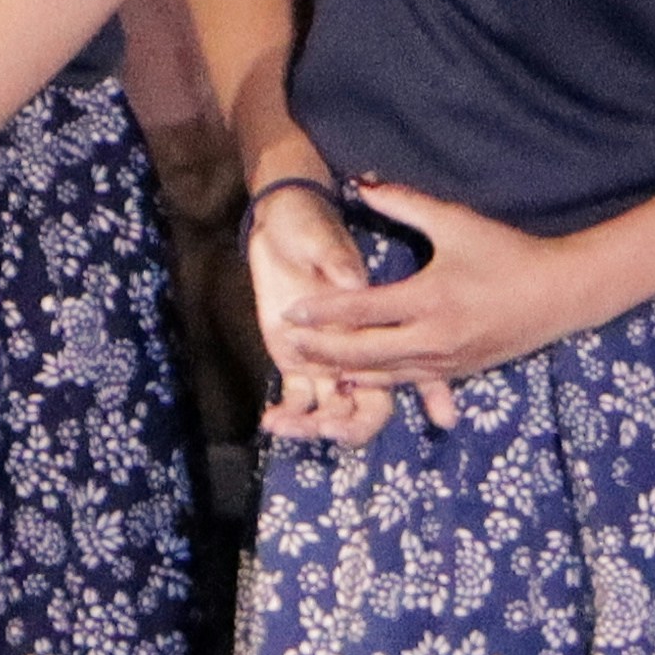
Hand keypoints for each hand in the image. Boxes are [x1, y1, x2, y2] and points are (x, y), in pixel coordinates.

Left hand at [239, 180, 392, 446]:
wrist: (284, 224)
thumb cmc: (312, 226)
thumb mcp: (326, 239)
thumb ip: (339, 261)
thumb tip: (351, 282)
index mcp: (374, 323)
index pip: (386, 356)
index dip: (368, 371)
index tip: (345, 385)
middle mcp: (357, 349)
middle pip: (371, 401)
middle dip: (353, 424)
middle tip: (328, 430)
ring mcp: (328, 361)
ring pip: (336, 410)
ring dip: (317, 427)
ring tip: (285, 428)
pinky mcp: (300, 366)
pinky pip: (300, 402)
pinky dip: (290, 418)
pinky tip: (269, 422)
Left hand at [278, 182, 589, 429]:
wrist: (561, 294)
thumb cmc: (508, 252)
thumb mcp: (456, 222)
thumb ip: (405, 203)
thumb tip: (362, 181)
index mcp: (429, 298)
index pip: (362, 310)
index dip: (323, 311)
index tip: (291, 311)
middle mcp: (433, 337)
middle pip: (363, 352)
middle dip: (322, 350)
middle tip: (289, 344)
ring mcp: (445, 362)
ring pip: (383, 375)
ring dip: (344, 372)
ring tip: (311, 367)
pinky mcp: (457, 374)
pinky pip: (407, 383)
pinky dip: (377, 383)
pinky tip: (355, 382)